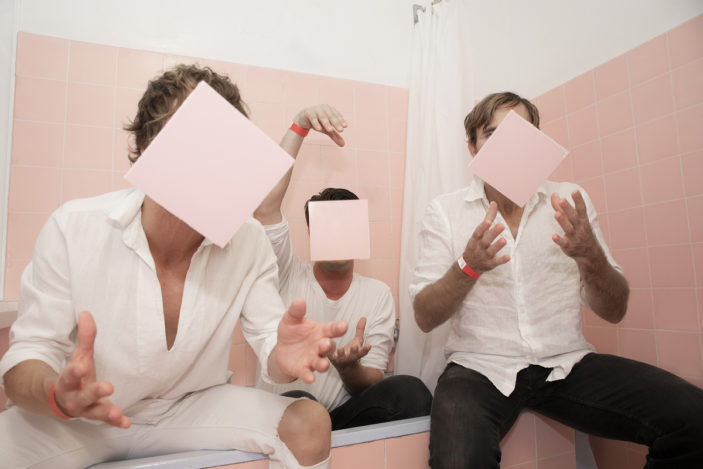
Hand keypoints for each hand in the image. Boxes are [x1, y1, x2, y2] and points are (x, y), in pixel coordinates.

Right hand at [53, 311, 129, 427]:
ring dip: (106, 412)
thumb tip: (86, 312)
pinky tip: (126, 423)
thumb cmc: (76, 373)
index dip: (75, 371)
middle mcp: (75, 397)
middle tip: (107, 387)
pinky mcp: (96, 415)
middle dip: (94, 392)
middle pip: (83, 395)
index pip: (70, 375)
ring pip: (94, 412)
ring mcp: (86, 409)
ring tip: (117, 413)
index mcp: (69, 381)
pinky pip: (105, 421)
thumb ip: (85, 337)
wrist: (62, 399)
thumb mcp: (79, 355)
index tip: (81, 367)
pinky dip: (115, 423)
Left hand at [275, 299, 347, 383]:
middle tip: (326, 343)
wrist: (282, 348)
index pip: (332, 329)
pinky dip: (309, 376)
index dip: (339, 328)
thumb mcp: (291, 319)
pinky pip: (308, 374)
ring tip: (323, 365)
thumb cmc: (292, 332)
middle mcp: (320, 346)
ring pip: (322, 363)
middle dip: (329, 346)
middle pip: (329, 347)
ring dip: (323, 364)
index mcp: (321, 332)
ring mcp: (313, 359)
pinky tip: (310, 378)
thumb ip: (296, 311)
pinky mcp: (303, 370)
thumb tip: (300, 300)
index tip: (344, 326)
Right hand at [293, 104, 346, 145]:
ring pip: (322, 117)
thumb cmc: (319, 122)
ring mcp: (316, 109)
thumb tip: (343, 145)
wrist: (304, 118)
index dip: (341, 120)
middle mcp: (324, 108)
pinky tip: (319, 129)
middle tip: (341, 130)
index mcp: (331, 110)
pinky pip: (313, 118)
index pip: (337, 115)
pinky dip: (316, 123)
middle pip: (331, 116)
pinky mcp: (309, 113)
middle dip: (336, 123)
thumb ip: (335, 135)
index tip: (345, 126)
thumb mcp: (327, 129)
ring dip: (327, 123)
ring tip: (330, 130)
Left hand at [329, 317, 370, 368]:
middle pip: (353, 355)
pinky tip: (327, 348)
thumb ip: (360, 330)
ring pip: (341, 357)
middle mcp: (349, 357)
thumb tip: (364, 317)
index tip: (369, 346)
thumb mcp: (357, 341)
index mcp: (357, 353)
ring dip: (341, 353)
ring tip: (340, 349)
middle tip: (354, 347)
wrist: (344, 366)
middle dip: (354, 351)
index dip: (365, 349)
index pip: (362, 352)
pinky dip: (329, 353)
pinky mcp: (331, 358)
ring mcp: (340, 359)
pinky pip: (329, 356)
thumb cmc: (352, 351)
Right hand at [461, 201, 509, 273]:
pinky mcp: (490, 264)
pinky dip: (501, 260)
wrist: (470, 265)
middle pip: (485, 240)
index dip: (482, 227)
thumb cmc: (476, 244)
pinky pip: (496, 262)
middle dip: (492, 233)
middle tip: (501, 225)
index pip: (478, 232)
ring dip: (497, 246)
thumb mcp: (479, 232)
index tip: (488, 221)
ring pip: (491, 251)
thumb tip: (494, 203)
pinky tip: (508, 257)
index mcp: (476, 238)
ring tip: (504, 240)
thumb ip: (488, 217)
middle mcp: (479, 246)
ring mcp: (485, 256)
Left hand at [550, 191, 599, 260]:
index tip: (575, 191)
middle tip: (562, 200)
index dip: (578, 200)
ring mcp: (574, 237)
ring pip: (568, 229)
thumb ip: (563, 208)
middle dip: (568, 208)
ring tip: (557, 214)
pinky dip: (559, 240)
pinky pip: (563, 243)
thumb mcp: (576, 220)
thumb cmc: (581, 232)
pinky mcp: (568, 247)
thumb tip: (554, 195)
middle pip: (573, 217)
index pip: (581, 208)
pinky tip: (554, 236)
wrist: (590, 254)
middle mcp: (579, 228)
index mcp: (582, 220)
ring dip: (563, 221)